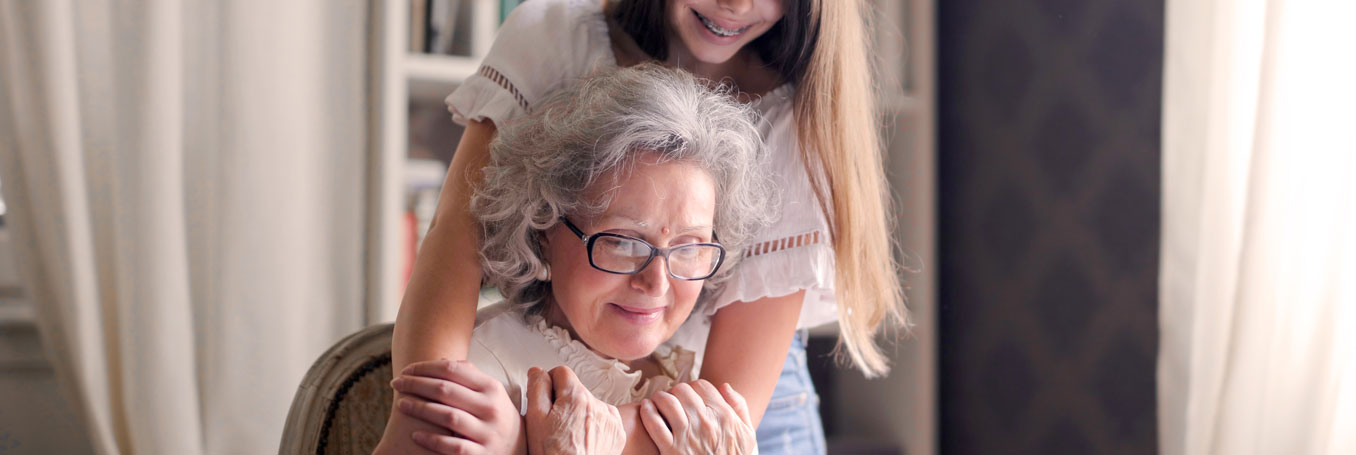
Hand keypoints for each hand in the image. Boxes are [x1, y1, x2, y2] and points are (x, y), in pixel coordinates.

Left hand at [391, 359, 525, 454]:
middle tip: (396, 383)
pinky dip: (432, 440)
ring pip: (448, 417)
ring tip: (401, 405)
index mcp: (491, 388)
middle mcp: (491, 408)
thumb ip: (469, 376)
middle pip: (446, 390)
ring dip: (420, 409)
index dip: (425, 368)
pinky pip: (453, 446)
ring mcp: (487, 433)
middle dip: (416, 385)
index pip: (453, 370)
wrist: (520, 449)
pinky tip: (415, 435)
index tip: (406, 370)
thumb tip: (442, 360)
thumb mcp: (491, 393)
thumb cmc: (497, 416)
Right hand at [524, 366, 624, 454]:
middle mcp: (598, 404)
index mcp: (576, 397)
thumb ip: (536, 388)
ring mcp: (611, 419)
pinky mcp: (618, 433)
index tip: (546, 400)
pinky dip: (594, 426)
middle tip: (554, 424)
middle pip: (577, 389)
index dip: (549, 384)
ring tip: (569, 436)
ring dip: (580, 413)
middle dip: (565, 401)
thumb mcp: (535, 419)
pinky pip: (604, 419)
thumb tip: (538, 371)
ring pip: (590, 404)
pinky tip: (583, 440)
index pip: (561, 372)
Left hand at [639, 380, 756, 454]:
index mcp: (723, 416)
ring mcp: (687, 436)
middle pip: (683, 390)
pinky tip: (646, 409)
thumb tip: (724, 386)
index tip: (688, 395)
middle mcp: (705, 423)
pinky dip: (647, 412)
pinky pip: (654, 423)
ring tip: (657, 402)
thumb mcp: (746, 435)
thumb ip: (739, 407)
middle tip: (671, 398)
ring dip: (659, 398)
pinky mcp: (671, 450)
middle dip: (675, 392)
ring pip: (667, 402)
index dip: (693, 387)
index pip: (702, 386)